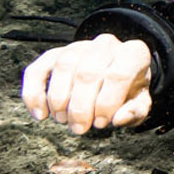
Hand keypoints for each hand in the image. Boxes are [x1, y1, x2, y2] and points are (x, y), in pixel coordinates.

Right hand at [21, 34, 152, 133]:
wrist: (115, 73)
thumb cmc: (128, 91)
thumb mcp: (140, 102)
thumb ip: (135, 111)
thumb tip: (118, 119)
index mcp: (133, 53)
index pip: (118, 75)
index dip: (107, 103)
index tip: (101, 123)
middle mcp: (106, 44)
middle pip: (88, 73)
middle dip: (80, 107)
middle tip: (79, 128)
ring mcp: (79, 47)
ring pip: (63, 67)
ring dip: (58, 100)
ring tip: (63, 120)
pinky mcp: (55, 54)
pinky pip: (37, 70)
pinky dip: (34, 94)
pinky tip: (40, 115)